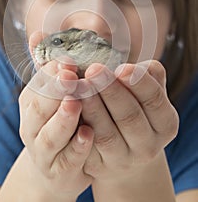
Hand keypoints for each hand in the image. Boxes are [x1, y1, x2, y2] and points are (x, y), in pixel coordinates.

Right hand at [18, 58, 93, 199]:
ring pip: (49, 135)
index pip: (37, 84)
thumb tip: (38, 33)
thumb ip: (47, 66)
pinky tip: (89, 134)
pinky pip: (67, 160)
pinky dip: (77, 148)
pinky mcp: (58, 170)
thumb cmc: (57, 120)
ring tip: (76, 102)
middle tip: (71, 76)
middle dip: (55, 90)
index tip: (68, 59)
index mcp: (31, 102)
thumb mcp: (51, 94)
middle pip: (38, 107)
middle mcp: (31, 125)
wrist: (54, 165)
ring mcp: (42, 151)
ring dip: (63, 118)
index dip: (51, 72)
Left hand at [80, 60, 178, 181]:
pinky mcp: (99, 167)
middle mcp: (148, 146)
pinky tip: (69, 106)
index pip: (154, 100)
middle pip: (130, 117)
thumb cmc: (135, 106)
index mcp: (165, 123)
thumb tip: (127, 67)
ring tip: (79, 85)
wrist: (124, 147)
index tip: (121, 67)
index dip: (138, 83)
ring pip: (107, 135)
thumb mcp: (146, 91)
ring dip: (92, 108)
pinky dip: (77, 127)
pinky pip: (87, 148)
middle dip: (110, 91)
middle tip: (94, 69)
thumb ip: (144, 75)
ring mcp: (123, 160)